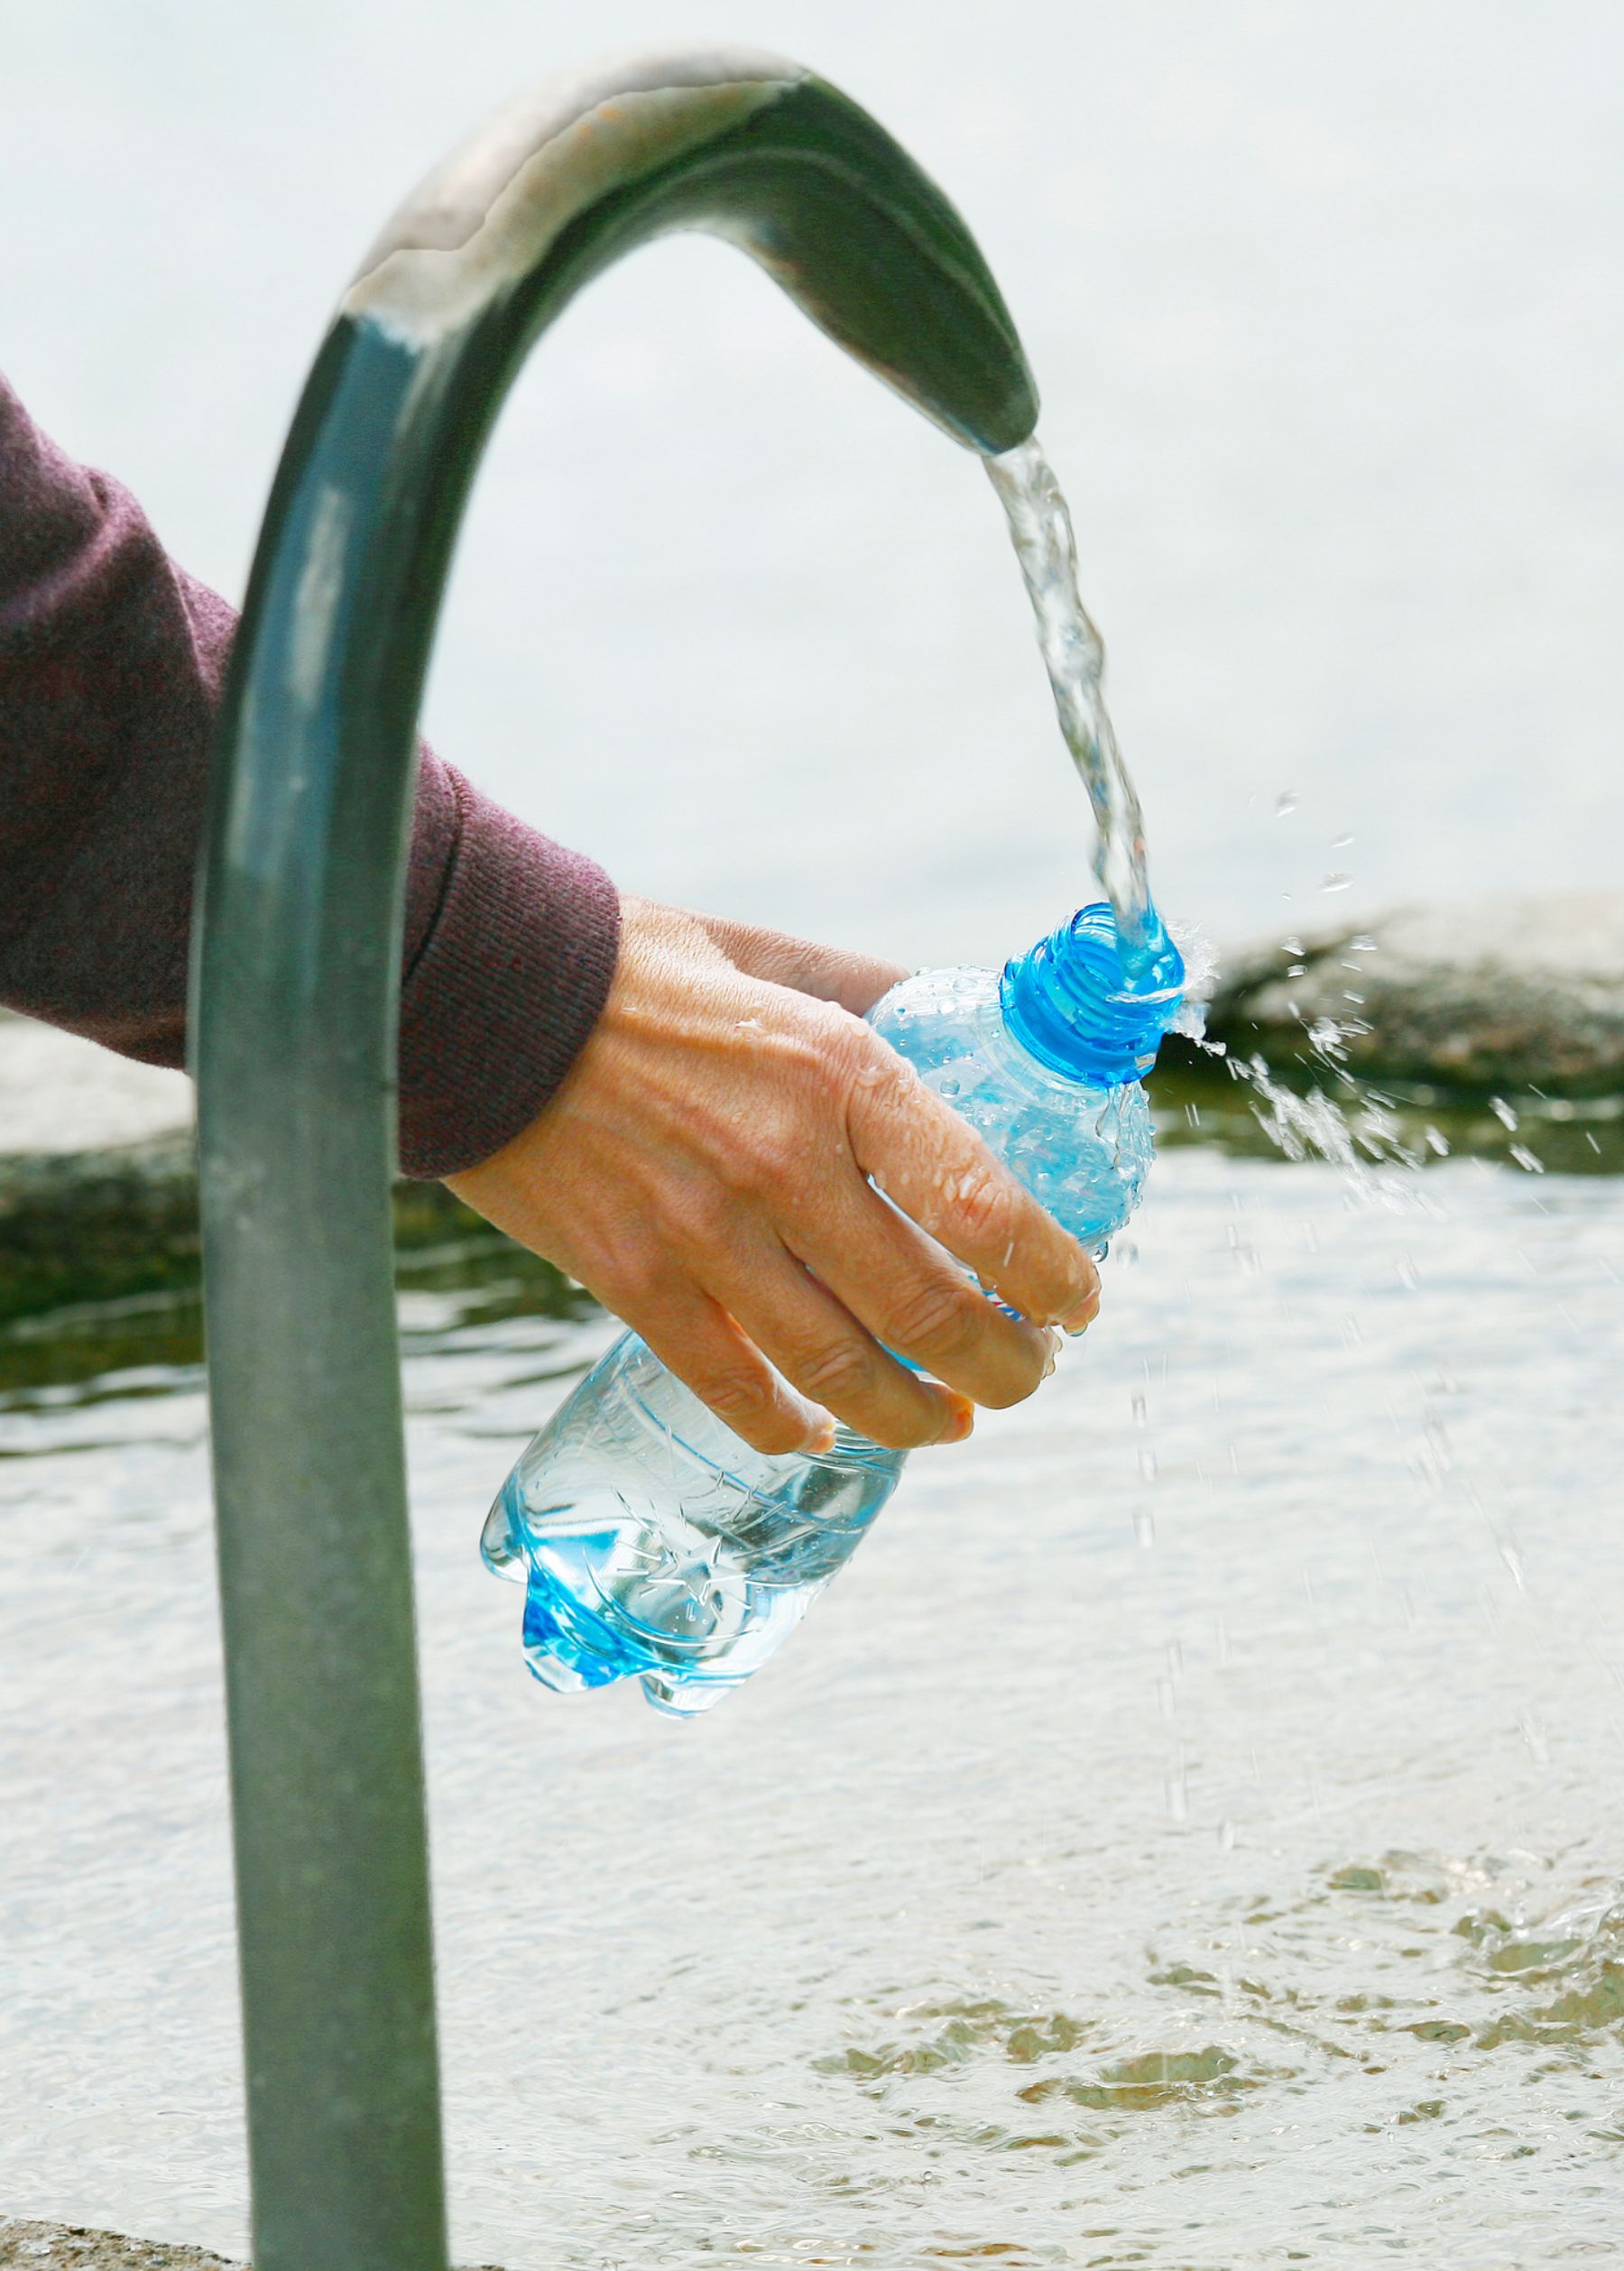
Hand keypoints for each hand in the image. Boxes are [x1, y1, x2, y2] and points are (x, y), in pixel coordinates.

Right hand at [447, 897, 1100, 1453]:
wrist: (482, 994)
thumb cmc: (635, 970)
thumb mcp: (773, 957)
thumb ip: (871, 993)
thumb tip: (965, 1017)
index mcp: (838, 1070)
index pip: (981, 1203)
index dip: (1049, 1274)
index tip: (1079, 1301)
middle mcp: (783, 1161)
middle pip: (926, 1309)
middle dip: (1002, 1365)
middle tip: (1027, 1376)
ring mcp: (703, 1231)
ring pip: (837, 1367)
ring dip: (911, 1414)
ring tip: (949, 1422)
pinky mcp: (631, 1278)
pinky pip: (729, 1385)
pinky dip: (785, 1425)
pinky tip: (817, 1431)